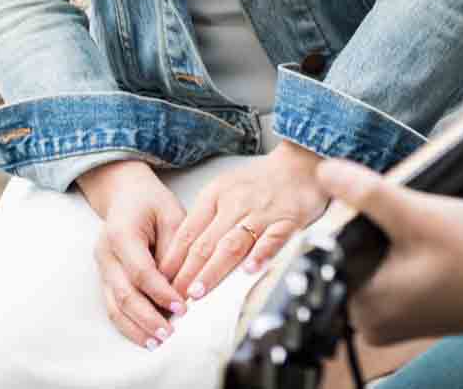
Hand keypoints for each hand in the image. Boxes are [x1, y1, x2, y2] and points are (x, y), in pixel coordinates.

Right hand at [75, 159, 188, 347]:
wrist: (125, 194)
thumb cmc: (152, 202)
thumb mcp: (171, 213)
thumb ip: (175, 248)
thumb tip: (182, 286)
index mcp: (121, 233)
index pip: (141, 271)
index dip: (161, 293)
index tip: (183, 308)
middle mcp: (105, 253)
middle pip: (124, 294)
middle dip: (148, 317)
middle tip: (171, 333)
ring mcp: (102, 268)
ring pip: (114, 306)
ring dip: (136, 328)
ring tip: (158, 343)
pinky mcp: (104, 279)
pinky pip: (112, 307)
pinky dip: (128, 325)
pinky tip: (145, 337)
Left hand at [160, 140, 328, 299]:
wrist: (300, 164)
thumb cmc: (259, 182)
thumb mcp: (224, 190)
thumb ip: (206, 219)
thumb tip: (181, 255)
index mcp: (215, 196)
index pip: (188, 233)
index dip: (173, 260)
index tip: (162, 283)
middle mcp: (235, 204)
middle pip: (206, 243)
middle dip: (187, 273)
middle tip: (174, 297)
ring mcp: (262, 213)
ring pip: (233, 245)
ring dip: (213, 270)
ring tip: (199, 291)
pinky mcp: (288, 220)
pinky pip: (273, 239)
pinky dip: (261, 255)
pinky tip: (250, 271)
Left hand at [316, 159, 462, 345]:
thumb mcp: (417, 216)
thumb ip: (368, 195)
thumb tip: (325, 173)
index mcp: (365, 308)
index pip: (327, 255)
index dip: (342, 220)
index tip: (373, 208)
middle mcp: (371, 323)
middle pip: (345, 258)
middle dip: (365, 230)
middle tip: (404, 218)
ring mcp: (390, 322)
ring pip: (366, 263)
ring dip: (382, 239)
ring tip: (416, 229)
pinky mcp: (407, 314)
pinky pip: (385, 275)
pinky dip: (395, 253)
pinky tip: (422, 243)